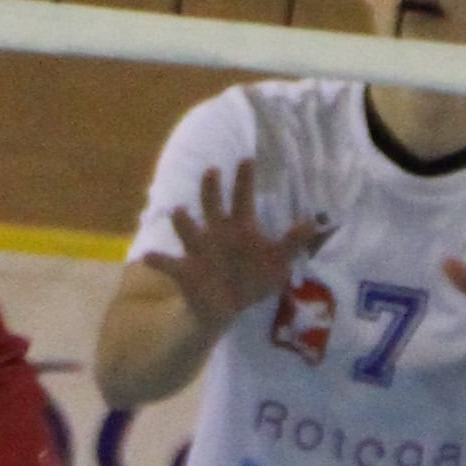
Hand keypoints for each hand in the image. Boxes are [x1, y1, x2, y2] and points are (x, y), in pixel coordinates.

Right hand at [158, 160, 324, 331]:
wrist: (224, 306)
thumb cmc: (251, 277)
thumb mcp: (276, 262)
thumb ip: (293, 242)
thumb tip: (316, 222)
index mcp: (238, 228)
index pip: (242, 198)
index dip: (244, 180)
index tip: (248, 158)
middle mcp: (215, 232)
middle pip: (211, 204)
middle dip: (211, 189)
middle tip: (213, 172)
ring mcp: (198, 249)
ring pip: (188, 229)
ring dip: (183, 221)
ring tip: (180, 213)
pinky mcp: (185, 270)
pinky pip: (168, 263)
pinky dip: (158, 260)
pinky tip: (149, 258)